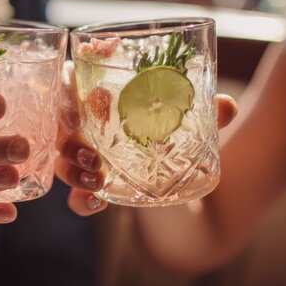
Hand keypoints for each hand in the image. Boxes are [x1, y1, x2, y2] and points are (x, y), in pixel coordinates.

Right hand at [56, 61, 237, 215]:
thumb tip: (226, 106)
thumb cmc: (175, 130)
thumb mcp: (191, 120)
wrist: (183, 178)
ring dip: (72, 169)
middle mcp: (86, 123)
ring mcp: (85, 157)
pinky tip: (98, 204)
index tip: (73, 106)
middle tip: (89, 150)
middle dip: (66, 138)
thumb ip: (206, 112)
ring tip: (96, 176)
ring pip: (62, 161)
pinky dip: (81, 201)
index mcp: (100, 93)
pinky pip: (74, 197)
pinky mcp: (91, 187)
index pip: (67, 81)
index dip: (61, 90)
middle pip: (58, 125)